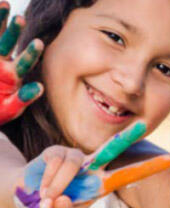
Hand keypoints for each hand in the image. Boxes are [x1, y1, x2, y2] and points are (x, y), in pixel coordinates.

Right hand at [0, 2, 42, 124]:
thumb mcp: (11, 109)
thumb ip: (24, 99)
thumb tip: (40, 87)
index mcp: (14, 75)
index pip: (24, 61)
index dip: (30, 52)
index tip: (38, 42)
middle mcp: (2, 62)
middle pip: (9, 42)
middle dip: (14, 30)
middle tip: (21, 18)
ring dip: (0, 21)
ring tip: (4, 3)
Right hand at [13, 122, 169, 207]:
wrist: (27, 196)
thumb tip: (63, 199)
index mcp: (101, 184)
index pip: (128, 174)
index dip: (147, 168)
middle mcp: (92, 166)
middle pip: (110, 148)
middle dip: (126, 137)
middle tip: (143, 125)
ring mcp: (74, 157)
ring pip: (72, 166)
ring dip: (57, 187)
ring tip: (47, 201)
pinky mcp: (55, 151)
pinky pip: (54, 163)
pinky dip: (46, 182)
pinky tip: (41, 190)